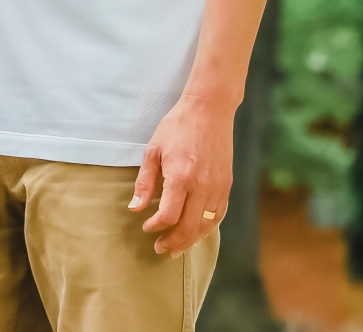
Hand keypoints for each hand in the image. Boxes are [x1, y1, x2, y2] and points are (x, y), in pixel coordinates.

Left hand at [131, 95, 233, 256]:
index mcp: (181, 177)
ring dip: (191, 240)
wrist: (209, 112)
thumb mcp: (152, 150)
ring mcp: (218, 187)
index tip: (146, 228)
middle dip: (174, 241)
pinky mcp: (226, 185)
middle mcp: (203, 187)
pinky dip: (207, 227)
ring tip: (177, 247)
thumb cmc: (176, 127)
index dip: (157, 227)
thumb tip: (135, 208)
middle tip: (160, 249)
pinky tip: (197, 232)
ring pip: (206, 225)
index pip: (169, 215)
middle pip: (190, 227)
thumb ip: (145, 182)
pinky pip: (219, 214)